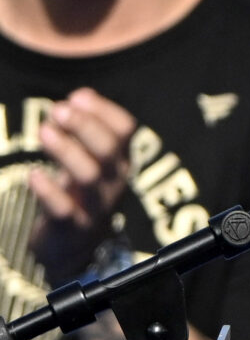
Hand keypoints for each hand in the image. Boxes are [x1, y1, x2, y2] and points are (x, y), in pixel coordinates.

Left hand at [29, 89, 137, 282]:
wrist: (74, 245)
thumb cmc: (77, 192)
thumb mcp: (86, 158)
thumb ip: (85, 128)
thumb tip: (82, 94)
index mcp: (118, 161)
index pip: (125, 130)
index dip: (103, 111)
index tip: (77, 97)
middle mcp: (112, 181)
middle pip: (108, 150)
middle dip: (85, 126)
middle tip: (58, 110)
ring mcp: (94, 205)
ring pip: (89, 176)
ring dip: (67, 151)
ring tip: (45, 132)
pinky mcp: (72, 226)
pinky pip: (64, 210)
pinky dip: (49, 191)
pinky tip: (35, 176)